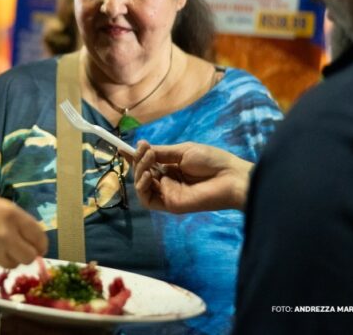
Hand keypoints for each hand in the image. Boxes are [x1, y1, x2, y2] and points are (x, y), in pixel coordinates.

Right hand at [0, 192, 46, 269]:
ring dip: (7, 258)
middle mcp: (5, 235)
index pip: (39, 237)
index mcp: (10, 214)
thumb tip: (26, 233)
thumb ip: (12, 217)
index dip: (40, 244)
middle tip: (17, 249)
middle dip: (25, 254)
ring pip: (12, 264)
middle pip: (29, 256)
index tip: (38, 246)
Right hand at [133, 140, 251, 213]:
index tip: (122, 147)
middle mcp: (167, 181)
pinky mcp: (170, 205)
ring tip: (148, 159)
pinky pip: (148, 200)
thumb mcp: (183, 151)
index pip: (148, 163)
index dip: (134, 156)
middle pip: (142, 173)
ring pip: (142, 185)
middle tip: (143, 149)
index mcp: (171, 167)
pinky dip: (142, 188)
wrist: (230, 177)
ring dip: (139, 171)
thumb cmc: (212, 161)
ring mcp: (168, 193)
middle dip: (138, 160)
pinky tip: (147, 176)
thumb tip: (141, 147)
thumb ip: (162, 152)